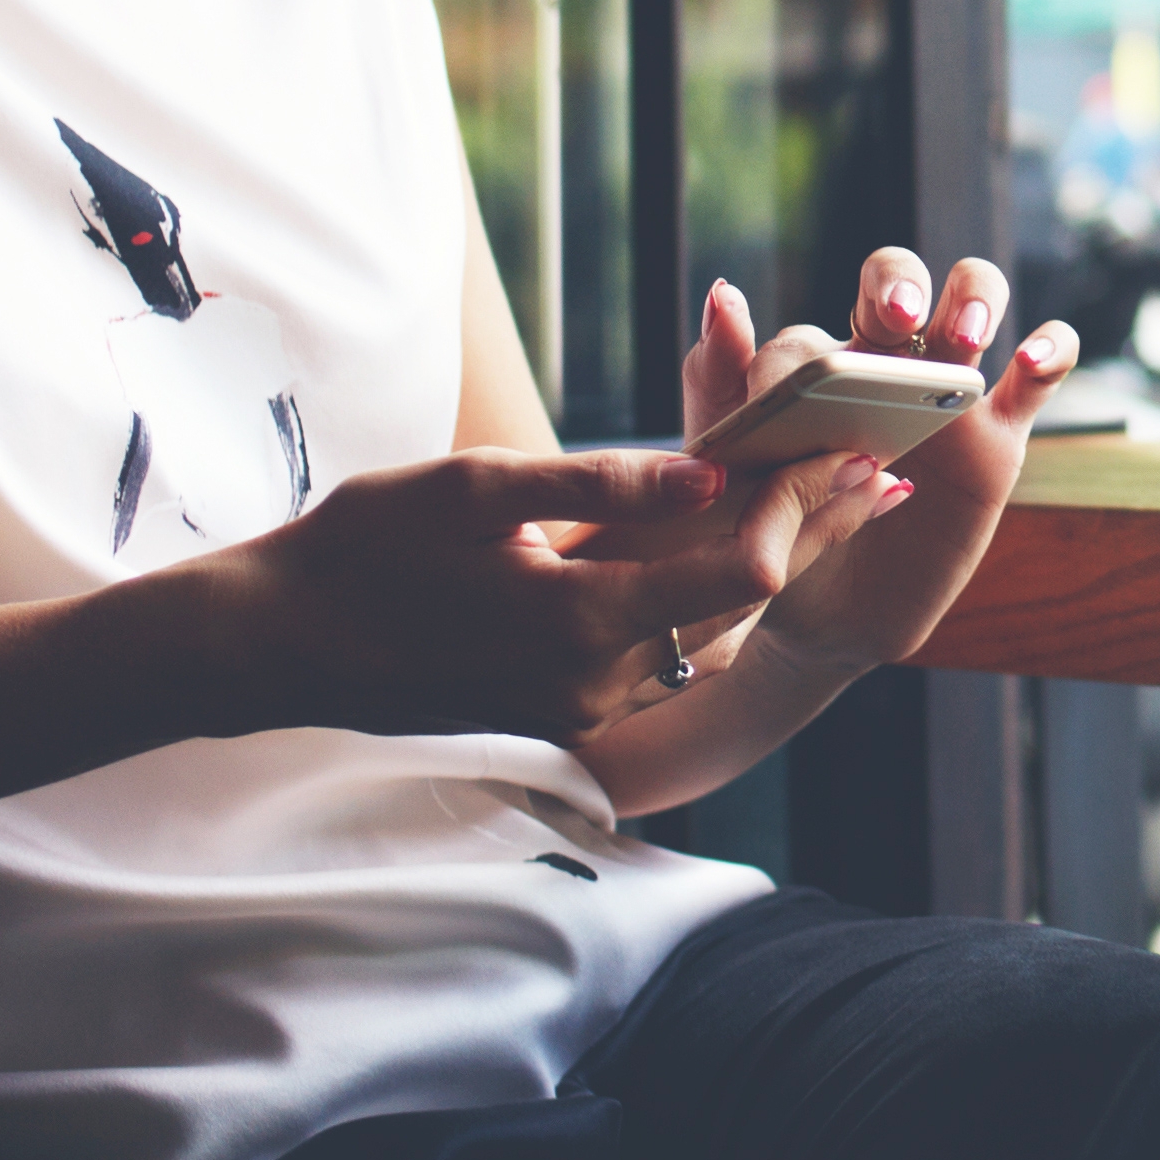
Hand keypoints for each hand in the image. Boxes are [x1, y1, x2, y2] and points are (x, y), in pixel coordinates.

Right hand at [192, 443, 899, 741]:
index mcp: (579, 623)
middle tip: (882, 472)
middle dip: (812, 534)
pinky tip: (737, 544)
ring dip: (769, 565)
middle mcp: (594, 683)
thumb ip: (597, 482)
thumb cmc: (363, 548)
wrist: (277, 643)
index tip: (851, 451)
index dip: (804, 510)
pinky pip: (658, 650)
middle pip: (739, 607)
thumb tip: (709, 470)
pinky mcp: (561, 709)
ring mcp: (579, 707)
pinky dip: (707, 596)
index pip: (737, 570)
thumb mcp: (475, 488)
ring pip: (705, 633)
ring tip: (836, 498)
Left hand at [681, 247, 1074, 684]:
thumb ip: (720, 388)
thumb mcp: (731, 474)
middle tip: (894, 317)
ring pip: (975, 298)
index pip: (809, 334)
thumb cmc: (771, 537)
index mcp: (813, 367)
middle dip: (897, 282)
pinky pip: (1041, 376)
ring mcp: (947, 394)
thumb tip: (724, 295)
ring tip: (965, 334)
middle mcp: (883, 362)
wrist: (822, 621)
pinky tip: (1030, 360)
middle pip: (899, 278)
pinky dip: (1052, 349)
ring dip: (972, 298)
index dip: (798, 357)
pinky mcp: (1000, 437)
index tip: (784, 394)